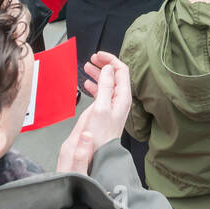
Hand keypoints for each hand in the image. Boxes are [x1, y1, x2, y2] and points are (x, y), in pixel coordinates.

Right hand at [58, 52, 132, 175]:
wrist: (99, 153)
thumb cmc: (100, 134)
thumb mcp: (101, 107)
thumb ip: (105, 86)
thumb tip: (108, 68)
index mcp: (123, 96)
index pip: (121, 70)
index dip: (110, 60)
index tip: (98, 55)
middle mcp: (120, 99)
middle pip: (115, 74)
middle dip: (104, 64)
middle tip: (92, 58)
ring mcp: (113, 104)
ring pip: (107, 82)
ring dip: (98, 73)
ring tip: (87, 67)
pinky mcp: (105, 110)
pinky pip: (102, 91)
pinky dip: (95, 84)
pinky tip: (87, 83)